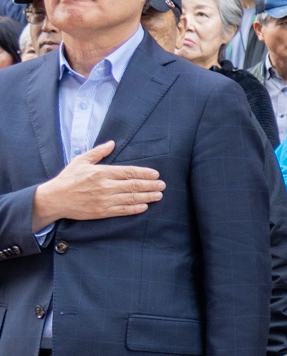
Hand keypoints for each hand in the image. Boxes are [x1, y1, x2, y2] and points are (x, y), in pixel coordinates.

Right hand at [32, 142, 162, 226]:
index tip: (156, 174)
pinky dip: (136, 208)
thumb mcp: (80, 161)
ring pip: (131, 198)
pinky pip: (123, 210)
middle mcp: (105, 186)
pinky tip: (144, 206)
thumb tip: (112, 143)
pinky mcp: (102, 212)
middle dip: (151, 185)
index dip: (145, 173)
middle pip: (134, 185)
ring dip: (147, 197)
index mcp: (101, 172)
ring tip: (159, 195)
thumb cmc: (67, 179)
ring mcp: (104, 200)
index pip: (129, 172)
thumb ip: (98, 152)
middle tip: (162, 185)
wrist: (54, 199)